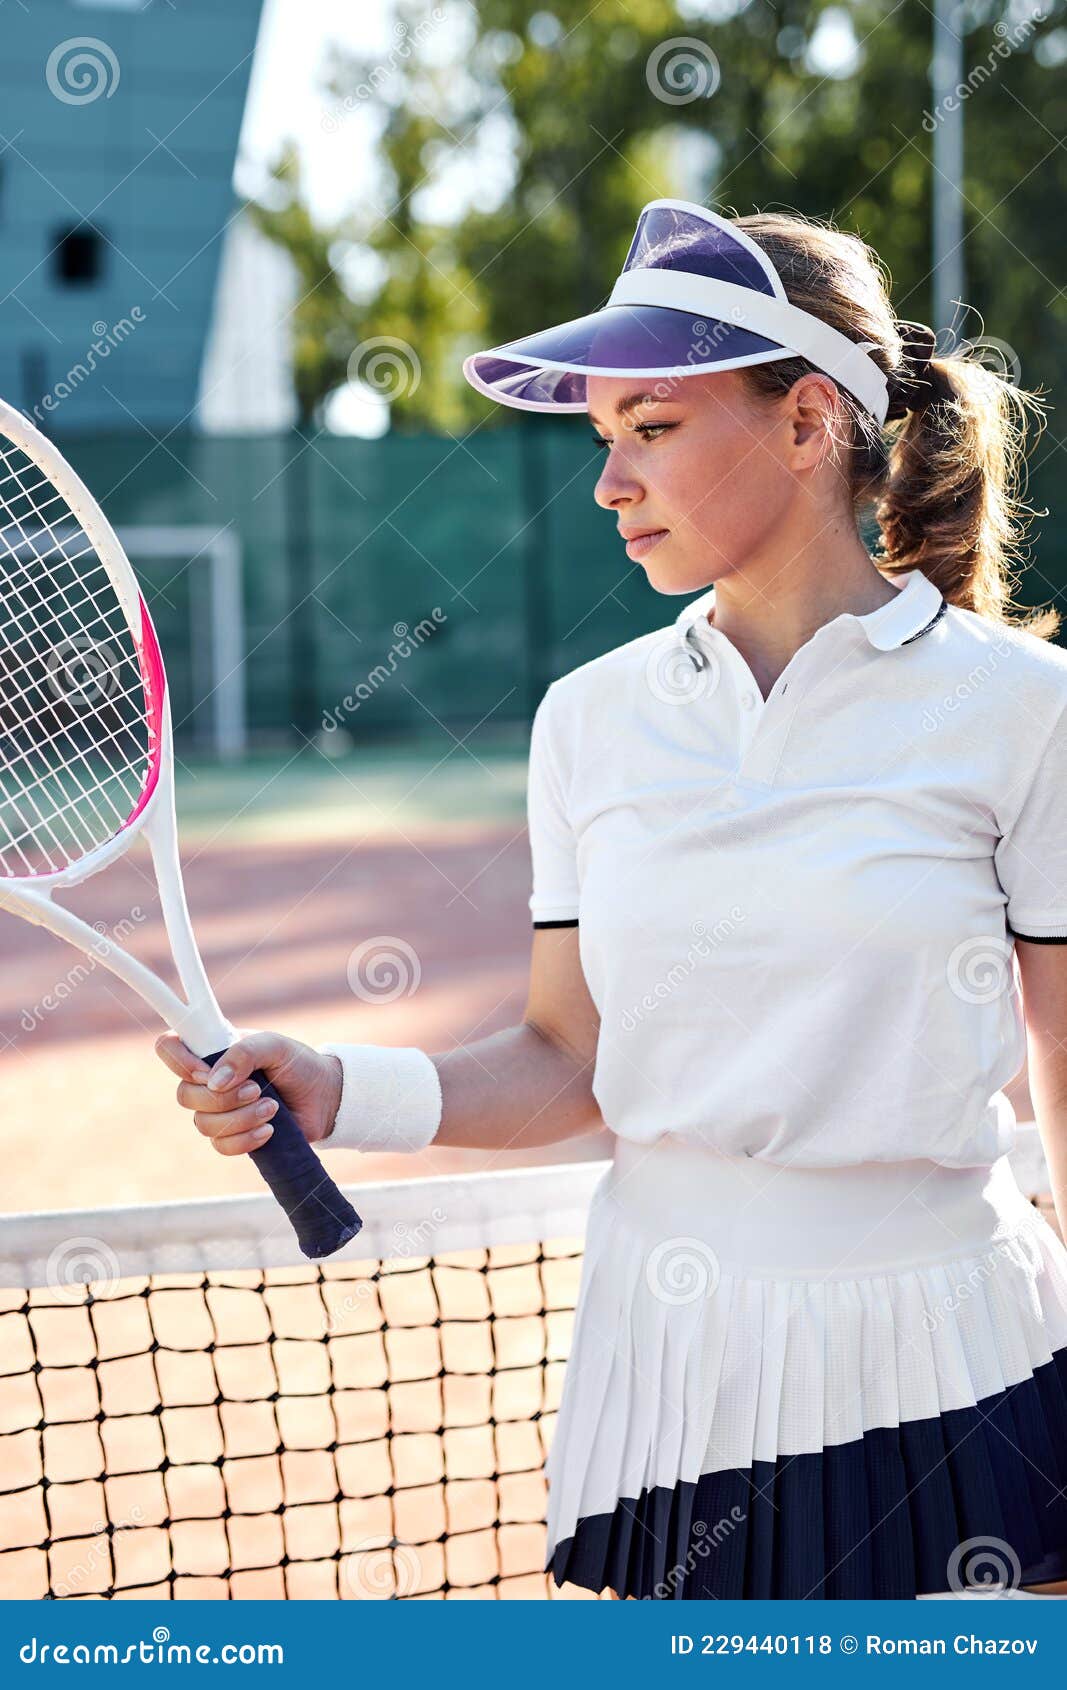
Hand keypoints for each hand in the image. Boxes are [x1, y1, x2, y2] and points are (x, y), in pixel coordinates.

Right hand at [154, 1030, 343, 1155]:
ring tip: (272, 1108)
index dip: (178, 1061)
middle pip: (184, 1095)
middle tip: (257, 1089)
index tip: (207, 1073)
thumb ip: (245, 1052)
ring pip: (203, 1124)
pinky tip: (269, 1130)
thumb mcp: (275, 1046)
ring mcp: (218, 1110)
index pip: (169, 1047)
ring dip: (240, 1118)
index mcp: (213, 1050)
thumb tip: (214, 1081)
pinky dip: (245, 1140)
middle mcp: (209, 1080)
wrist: (325, 1097)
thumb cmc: (298, 1064)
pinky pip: (221, 1145)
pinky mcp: (232, 1135)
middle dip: (222, 1098)